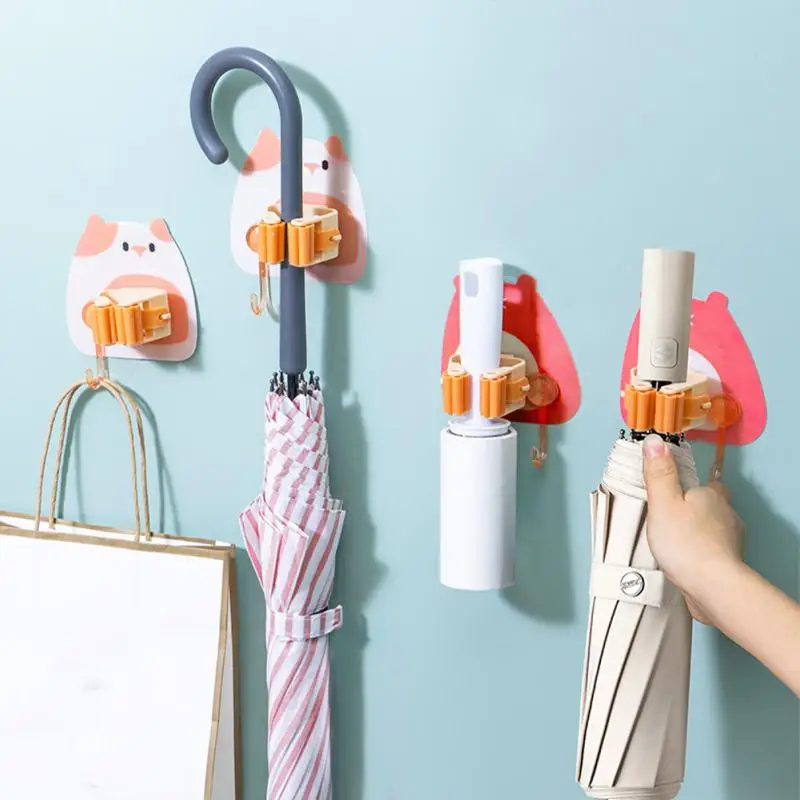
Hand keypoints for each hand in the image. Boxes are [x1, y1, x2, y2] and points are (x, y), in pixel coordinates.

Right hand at [642, 434, 745, 624]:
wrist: (713, 587)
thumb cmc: (685, 542)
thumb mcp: (663, 503)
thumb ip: (658, 473)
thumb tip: (655, 441)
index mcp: (713, 495)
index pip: (707, 483)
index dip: (691, 486)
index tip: (674, 493)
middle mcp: (728, 514)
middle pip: (712, 505)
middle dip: (695, 510)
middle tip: (670, 517)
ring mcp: (732, 540)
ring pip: (714, 529)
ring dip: (698, 532)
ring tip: (674, 541)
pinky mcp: (730, 563)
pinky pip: (714, 551)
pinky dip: (702, 552)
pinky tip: (686, 561)